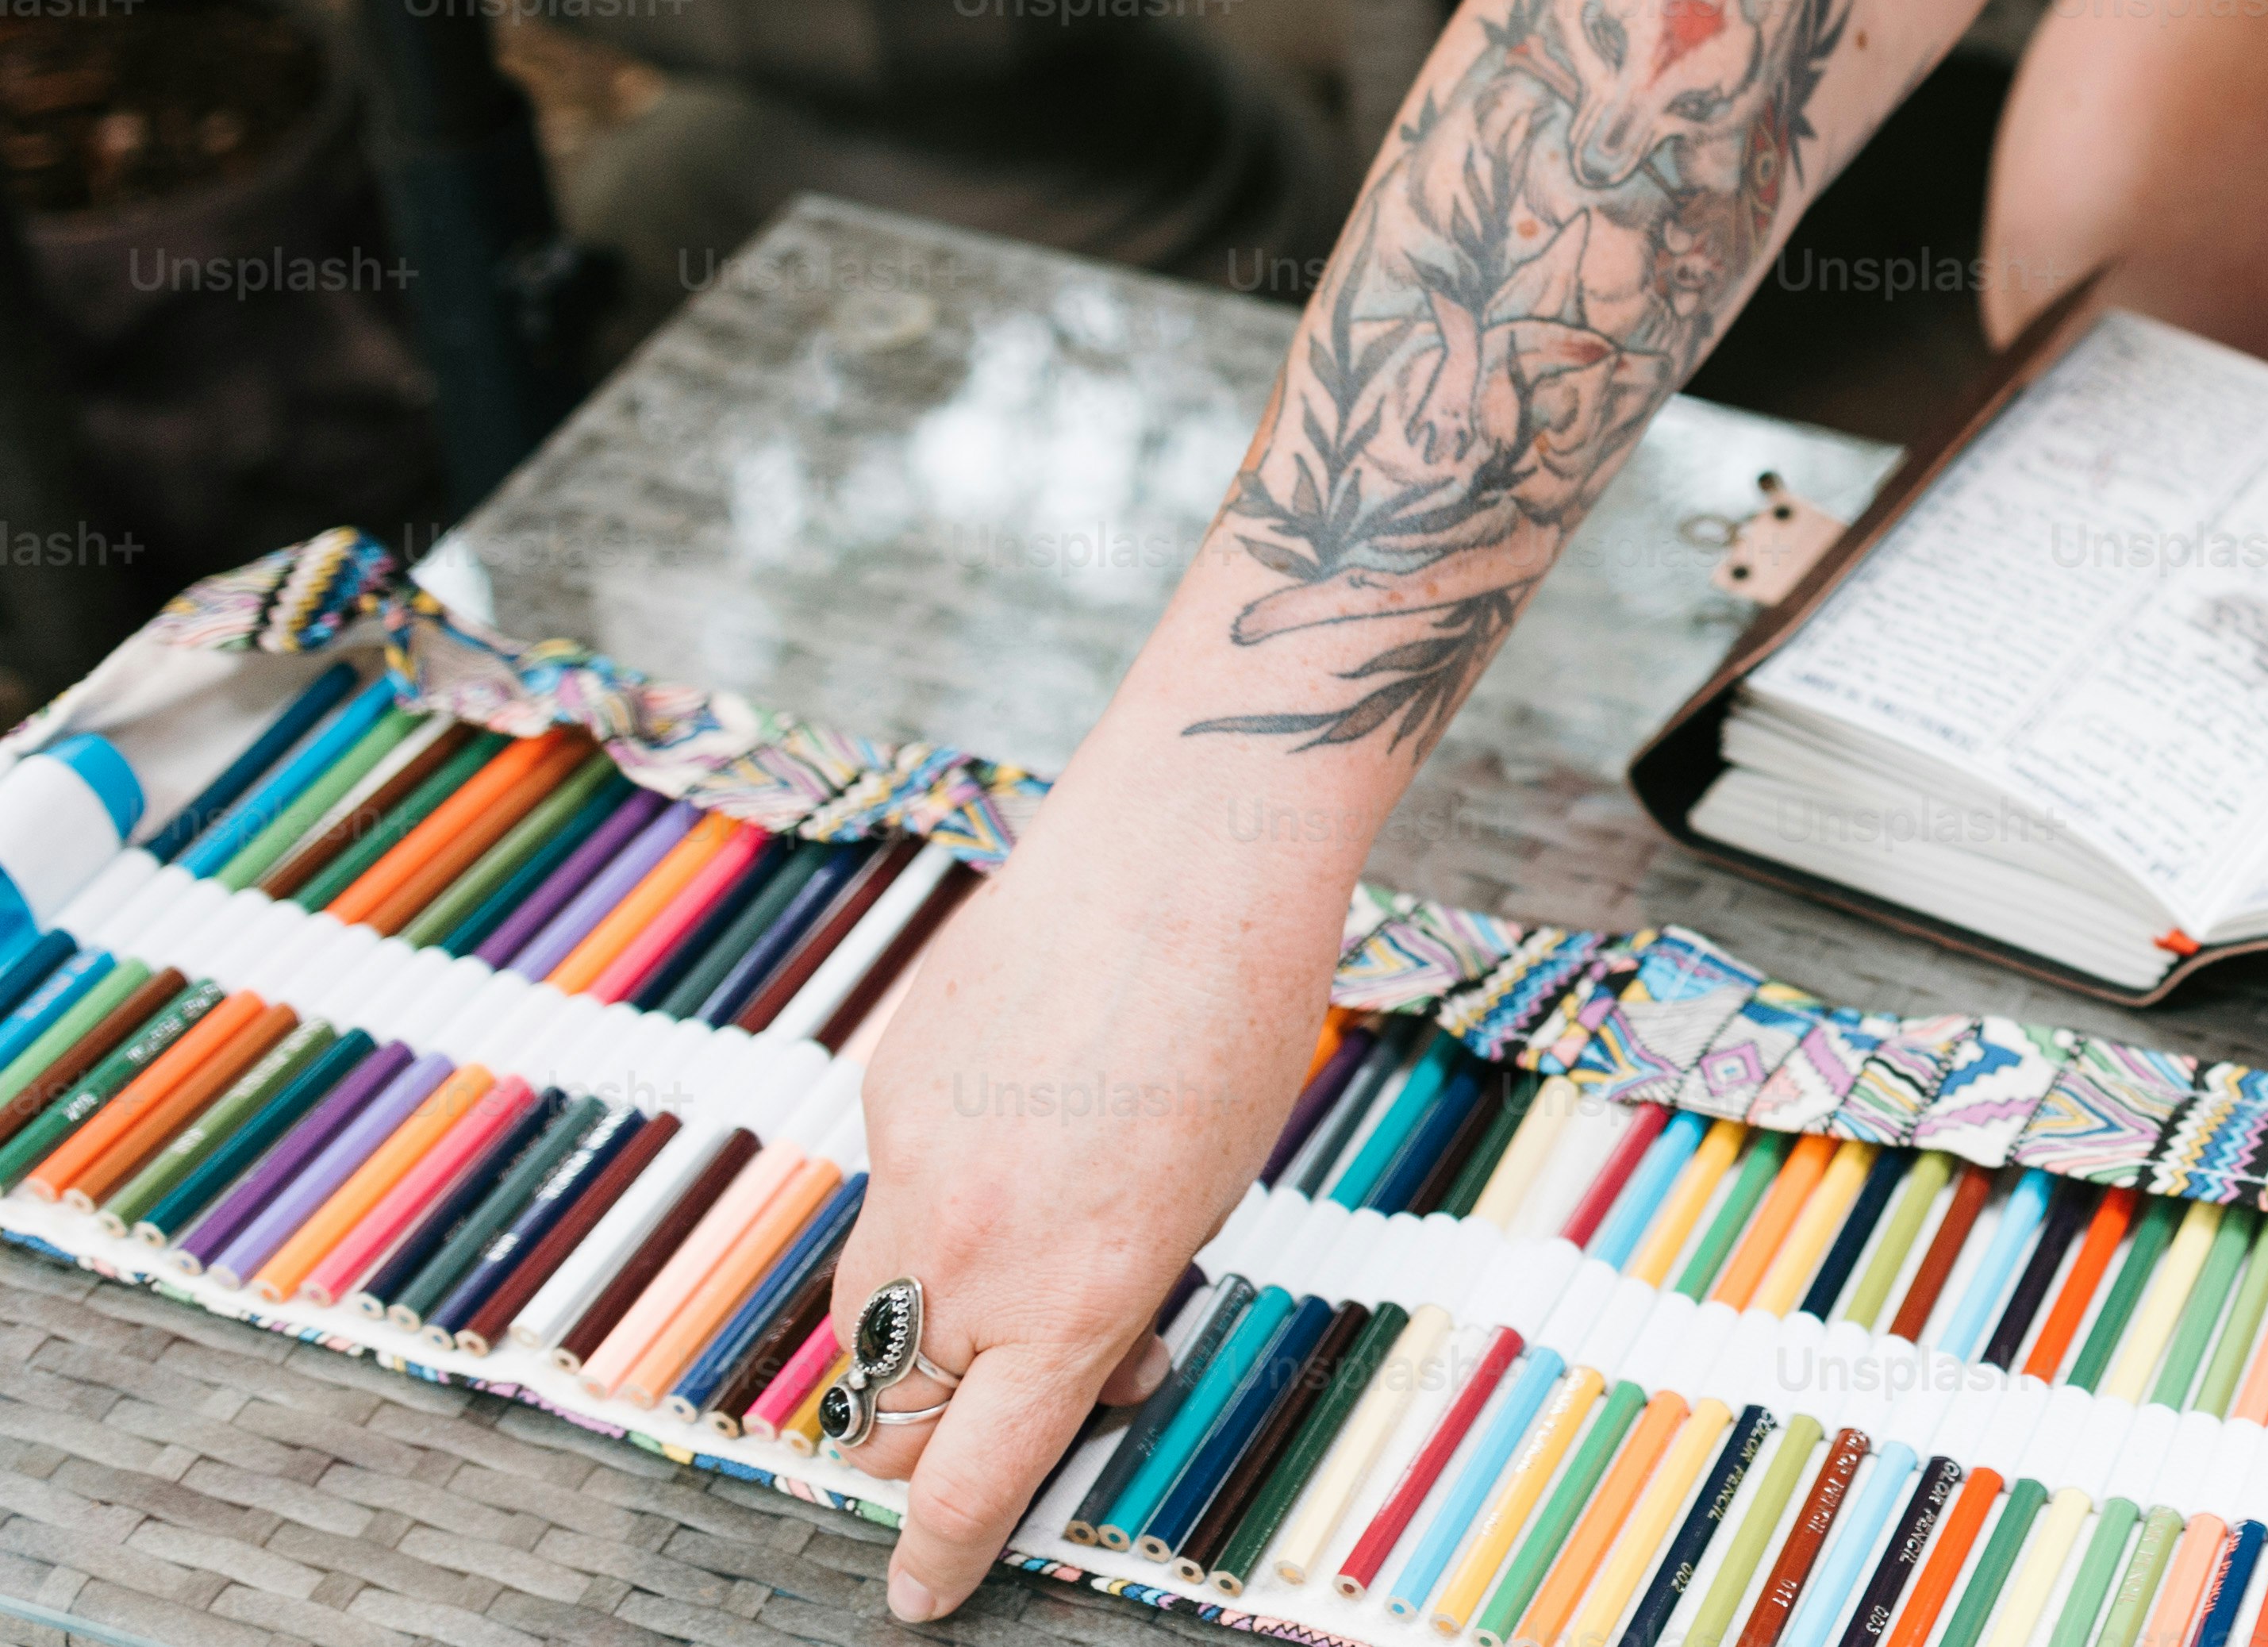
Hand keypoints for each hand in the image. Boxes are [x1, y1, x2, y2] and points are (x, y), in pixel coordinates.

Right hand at [823, 795, 1348, 1617]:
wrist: (1183, 856)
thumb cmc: (1239, 1021)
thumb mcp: (1205, 1200)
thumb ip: (1120, 1297)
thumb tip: (1081, 1359)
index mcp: (1072, 1294)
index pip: (967, 1477)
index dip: (937, 1551)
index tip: (917, 1594)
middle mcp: (970, 1246)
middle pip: (888, 1410)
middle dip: (921, 1440)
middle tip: (985, 1411)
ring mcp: (910, 1162)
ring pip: (867, 1301)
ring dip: (919, 1320)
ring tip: (1026, 1249)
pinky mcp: (885, 1085)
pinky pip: (892, 1181)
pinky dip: (941, 1187)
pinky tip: (1027, 1107)